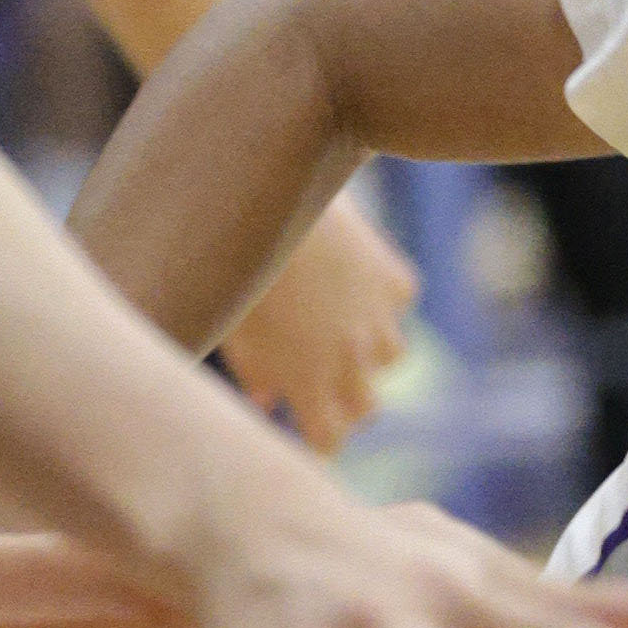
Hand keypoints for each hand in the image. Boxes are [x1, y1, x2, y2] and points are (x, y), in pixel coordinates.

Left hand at [220, 188, 418, 450]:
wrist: (264, 187)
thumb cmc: (231, 267)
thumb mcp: (232, 328)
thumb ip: (255, 372)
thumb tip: (267, 398)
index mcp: (307, 381)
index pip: (328, 441)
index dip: (316, 441)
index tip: (301, 432)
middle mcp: (353, 359)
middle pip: (366, 409)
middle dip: (343, 404)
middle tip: (316, 385)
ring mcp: (380, 319)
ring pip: (391, 357)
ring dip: (368, 351)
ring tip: (336, 325)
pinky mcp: (395, 279)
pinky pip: (396, 301)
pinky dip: (379, 297)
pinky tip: (349, 275)